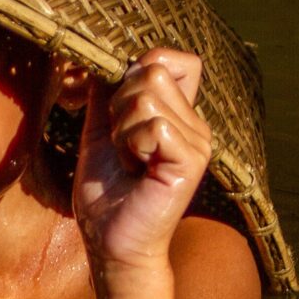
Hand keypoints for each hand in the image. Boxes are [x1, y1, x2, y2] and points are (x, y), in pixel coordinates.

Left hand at [73, 47, 210, 272]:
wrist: (110, 241)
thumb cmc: (107, 191)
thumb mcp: (100, 131)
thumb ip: (106, 93)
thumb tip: (100, 56)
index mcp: (179, 113)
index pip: (176, 59)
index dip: (142, 66)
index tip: (119, 106)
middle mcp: (195, 123)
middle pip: (153, 70)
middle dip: (120, 104)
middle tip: (122, 145)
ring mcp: (197, 141)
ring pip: (147, 97)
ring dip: (121, 129)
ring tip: (128, 160)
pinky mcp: (191, 161)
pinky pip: (153, 125)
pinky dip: (131, 145)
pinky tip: (136, 170)